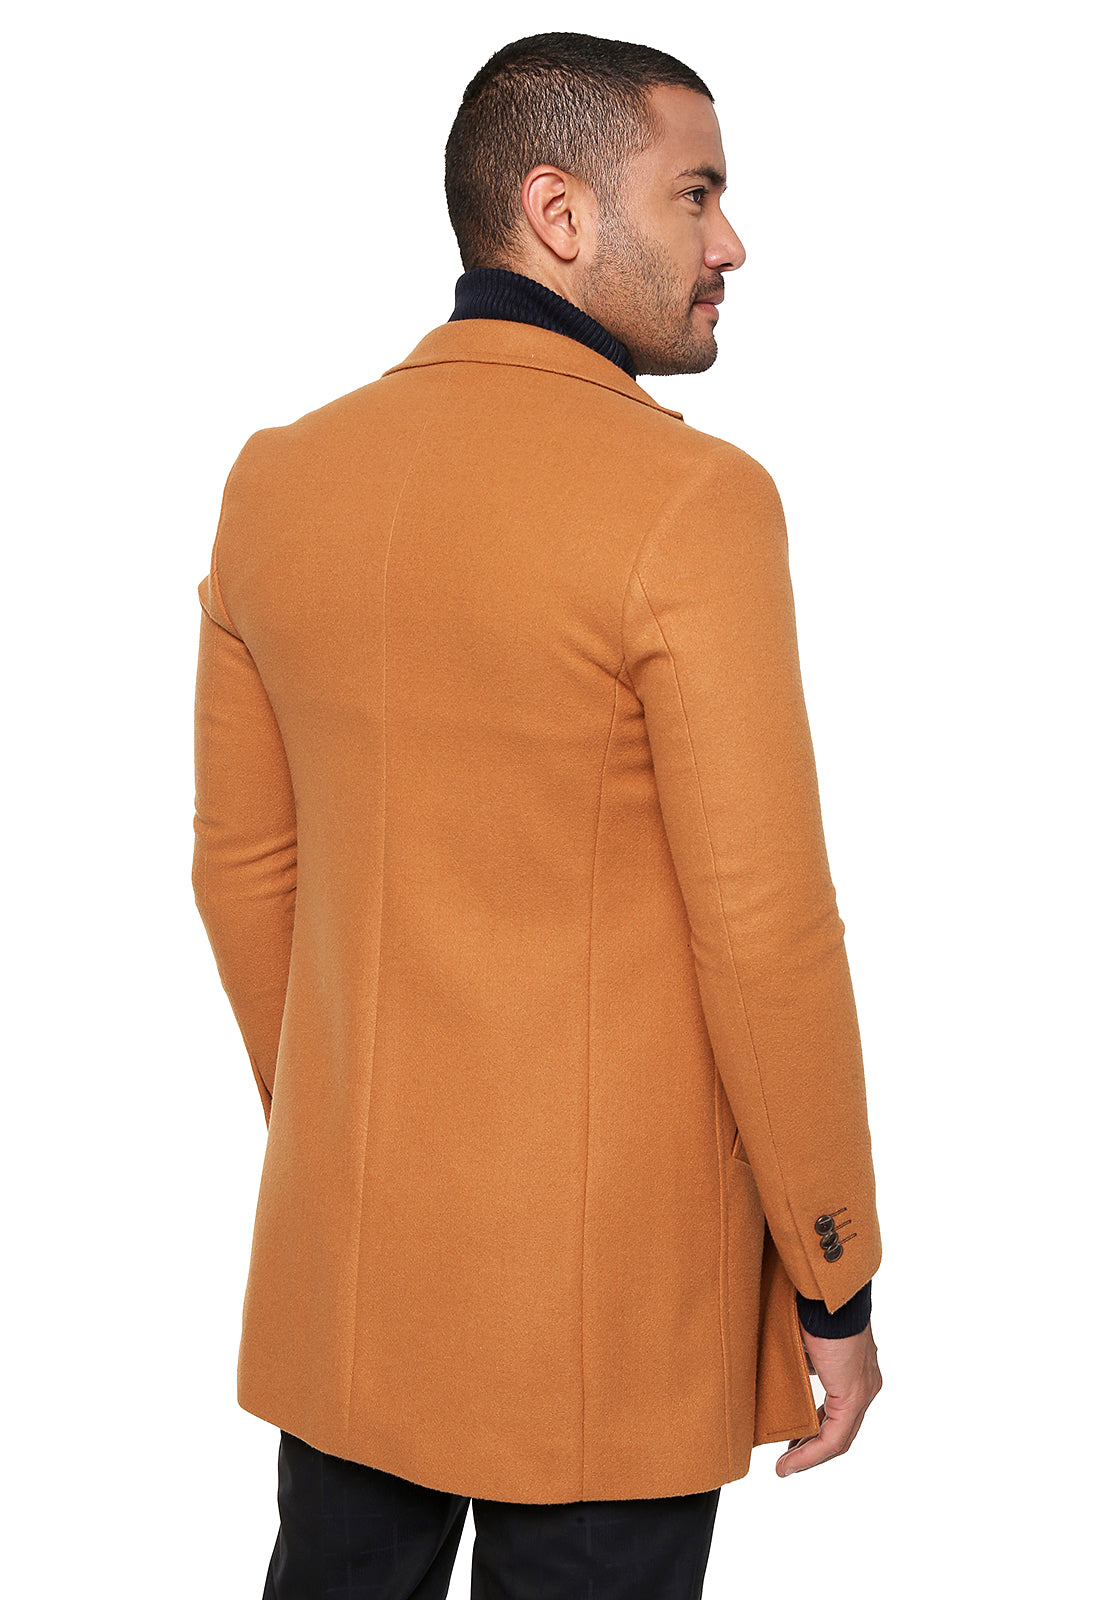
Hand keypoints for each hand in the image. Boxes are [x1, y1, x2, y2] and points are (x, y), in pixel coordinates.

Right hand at [775, 1321, 881, 1476]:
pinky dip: (811, 1452)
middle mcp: (867, 1384)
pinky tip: (791, 1461)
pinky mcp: (854, 1395)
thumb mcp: (807, 1342)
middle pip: (841, 1429)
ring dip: (810, 1454)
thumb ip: (806, 1362)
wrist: (826, 1296)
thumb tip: (791, 1373)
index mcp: (857, 1370)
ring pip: (839, 1437)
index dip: (816, 1431)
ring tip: (786, 1466)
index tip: (793, 1441)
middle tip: (789, 1457)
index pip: (840, 1413)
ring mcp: (864, 1391)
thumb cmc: (814, 1308)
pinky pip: (834, 1436)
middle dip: (812, 1447)